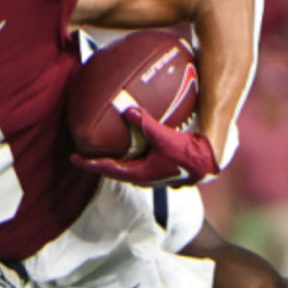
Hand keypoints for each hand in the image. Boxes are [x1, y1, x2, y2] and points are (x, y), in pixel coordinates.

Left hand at [70, 106, 217, 186]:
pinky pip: (145, 160)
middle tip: (88, 152)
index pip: (109, 170)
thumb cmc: (191, 153)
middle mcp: (148, 177)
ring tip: (109, 146)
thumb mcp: (166, 138)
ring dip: (120, 158)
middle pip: (118, 170)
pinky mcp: (168, 167)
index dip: (90, 164)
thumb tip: (127, 110)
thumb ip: (146, 125)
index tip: (73, 158)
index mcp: (142, 174)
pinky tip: (139, 139)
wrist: (214, 161)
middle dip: (102, 162)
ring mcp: (159, 174)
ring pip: (132, 166)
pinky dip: (136, 151)